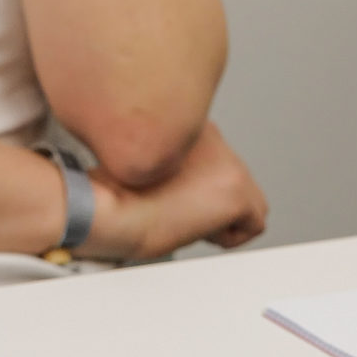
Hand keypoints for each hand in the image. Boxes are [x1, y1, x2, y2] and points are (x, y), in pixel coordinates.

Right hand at [82, 121, 267, 261]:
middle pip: (230, 180)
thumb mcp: (137, 160)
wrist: (105, 209)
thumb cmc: (110, 192)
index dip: (191, 185)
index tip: (167, 193)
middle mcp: (211, 134)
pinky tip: (193, 226)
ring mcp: (228, 162)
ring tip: (182, 215)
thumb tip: (181, 179)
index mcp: (184, 120)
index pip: (211, 159)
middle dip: (207, 200)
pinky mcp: (237, 191)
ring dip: (219, 216)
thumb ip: (166, 156)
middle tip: (172, 206)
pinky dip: (225, 236)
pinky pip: (251, 227)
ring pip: (247, 202)